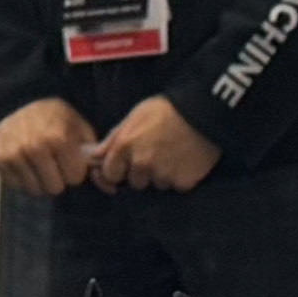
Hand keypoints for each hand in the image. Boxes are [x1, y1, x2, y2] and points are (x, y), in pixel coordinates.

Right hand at [0, 98, 98, 196]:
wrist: (17, 100)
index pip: (74, 178)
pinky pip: (17, 186)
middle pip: (55, 188)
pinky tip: (26, 162)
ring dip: (41, 181)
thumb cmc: (54, 117)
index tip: (71, 160)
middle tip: (55, 162)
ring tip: (40, 163)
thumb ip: (94, 154)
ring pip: (35, 190)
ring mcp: (14, 154)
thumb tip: (110, 188)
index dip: (75, 170)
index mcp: (59, 138)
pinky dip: (23, 179)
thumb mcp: (78, 126)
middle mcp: (35, 147)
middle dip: (59, 178)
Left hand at [88, 100, 221, 192]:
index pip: (110, 174)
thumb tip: (91, 156)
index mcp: (125, 147)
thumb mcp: (135, 116)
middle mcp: (141, 164)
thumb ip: (113, 139)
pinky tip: (186, 160)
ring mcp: (163, 175)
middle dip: (142, 172)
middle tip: (157, 152)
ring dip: (161, 175)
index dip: (118, 168)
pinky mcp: (183, 183)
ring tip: (173, 154)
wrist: (206, 110)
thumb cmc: (167, 109)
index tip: (127, 162)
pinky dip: (180, 178)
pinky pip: (176, 186)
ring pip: (156, 185)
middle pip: (134, 182)